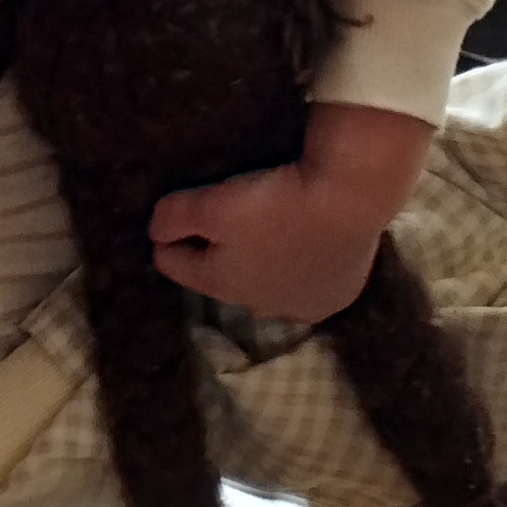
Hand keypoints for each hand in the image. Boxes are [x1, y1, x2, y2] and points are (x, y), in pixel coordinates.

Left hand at [152, 103, 434, 322]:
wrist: (352, 199)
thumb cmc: (274, 201)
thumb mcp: (210, 203)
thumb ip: (171, 218)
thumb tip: (155, 232)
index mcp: (220, 285)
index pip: (172, 265)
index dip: (168, 236)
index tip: (176, 212)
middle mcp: (257, 307)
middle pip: (222, 276)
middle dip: (217, 252)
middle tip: (228, 215)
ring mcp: (301, 307)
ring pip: (266, 285)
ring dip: (262, 263)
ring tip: (271, 227)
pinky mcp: (338, 297)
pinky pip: (306, 284)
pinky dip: (301, 267)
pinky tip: (307, 243)